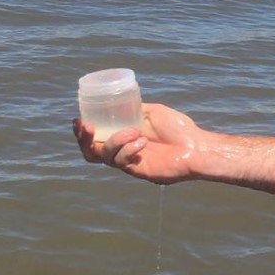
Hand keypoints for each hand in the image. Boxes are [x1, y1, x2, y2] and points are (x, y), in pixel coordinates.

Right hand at [73, 103, 205, 184]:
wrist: (196, 147)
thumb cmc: (179, 130)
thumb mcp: (152, 112)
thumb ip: (135, 109)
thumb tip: (120, 102)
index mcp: (123, 138)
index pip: (95, 139)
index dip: (82, 133)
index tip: (78, 120)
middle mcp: (122, 152)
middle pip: (91, 153)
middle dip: (84, 140)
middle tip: (87, 127)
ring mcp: (129, 163)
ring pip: (105, 156)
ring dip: (116, 140)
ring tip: (135, 132)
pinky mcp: (137, 172)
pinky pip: (122, 162)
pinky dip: (129, 149)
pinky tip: (142, 142)